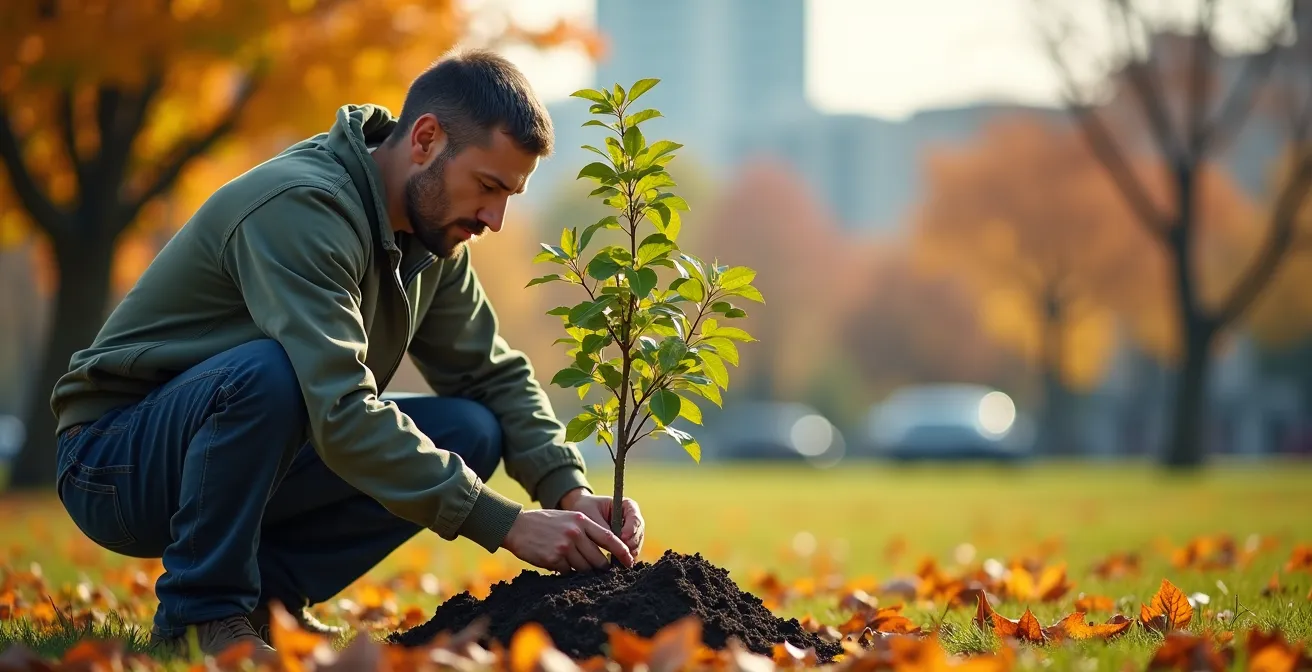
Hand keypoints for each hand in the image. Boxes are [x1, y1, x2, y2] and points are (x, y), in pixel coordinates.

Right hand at [501, 508, 634, 572]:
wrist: (517, 526)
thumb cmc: (545, 523)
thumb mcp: (569, 518)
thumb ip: (586, 531)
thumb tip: (605, 552)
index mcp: (582, 521)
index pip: (610, 538)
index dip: (622, 552)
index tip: (629, 561)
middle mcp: (576, 533)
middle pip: (599, 559)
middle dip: (600, 568)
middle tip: (598, 570)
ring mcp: (565, 546)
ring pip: (585, 568)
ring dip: (581, 570)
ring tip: (571, 561)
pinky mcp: (554, 558)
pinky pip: (568, 572)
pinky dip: (566, 571)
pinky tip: (557, 562)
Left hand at [558, 489, 644, 557]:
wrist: (581, 513)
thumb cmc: (586, 509)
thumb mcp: (592, 515)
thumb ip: (604, 528)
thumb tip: (614, 543)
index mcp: (627, 506)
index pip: (635, 518)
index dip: (631, 529)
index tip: (623, 537)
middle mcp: (632, 519)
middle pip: (639, 533)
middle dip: (632, 544)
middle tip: (624, 553)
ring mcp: (631, 532)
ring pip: (636, 544)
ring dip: (630, 552)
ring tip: (621, 560)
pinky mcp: (626, 543)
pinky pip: (630, 551)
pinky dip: (625, 557)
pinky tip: (619, 563)